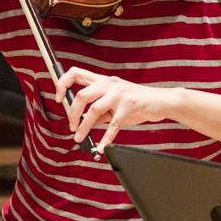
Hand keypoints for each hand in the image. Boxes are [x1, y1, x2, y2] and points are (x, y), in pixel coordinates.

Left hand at [53, 65, 177, 152]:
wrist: (161, 101)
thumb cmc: (137, 103)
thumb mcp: (113, 105)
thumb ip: (97, 113)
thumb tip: (82, 122)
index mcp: (103, 80)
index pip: (75, 73)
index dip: (63, 84)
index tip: (59, 99)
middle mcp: (109, 84)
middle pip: (81, 94)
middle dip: (71, 113)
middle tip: (71, 126)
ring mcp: (119, 94)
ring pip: (94, 109)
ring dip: (84, 126)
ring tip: (80, 137)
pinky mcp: (129, 105)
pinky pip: (113, 124)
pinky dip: (105, 138)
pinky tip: (102, 146)